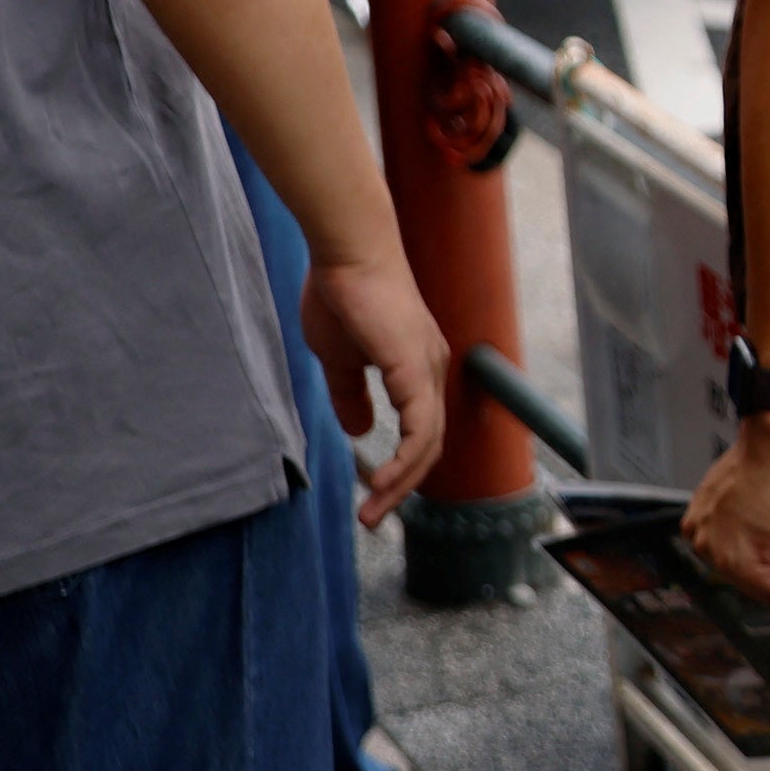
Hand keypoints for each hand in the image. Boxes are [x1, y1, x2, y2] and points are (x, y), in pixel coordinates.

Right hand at [298, 252, 451, 523]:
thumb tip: (358, 431)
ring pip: (429, 443)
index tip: (372, 494)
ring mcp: (428, 368)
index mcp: (415, 369)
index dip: (400, 466)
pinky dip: (405, 459)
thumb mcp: (338, 358)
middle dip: (402, 486)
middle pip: (429, 444)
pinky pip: (420, 427)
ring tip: (373, 510)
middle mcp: (430, 370)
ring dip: (402, 483)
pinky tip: (385, 481)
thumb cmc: (341, 295)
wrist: (346, 252)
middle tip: (372, 518)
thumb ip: (350, 393)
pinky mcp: (415, 367)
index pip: (419, 431)